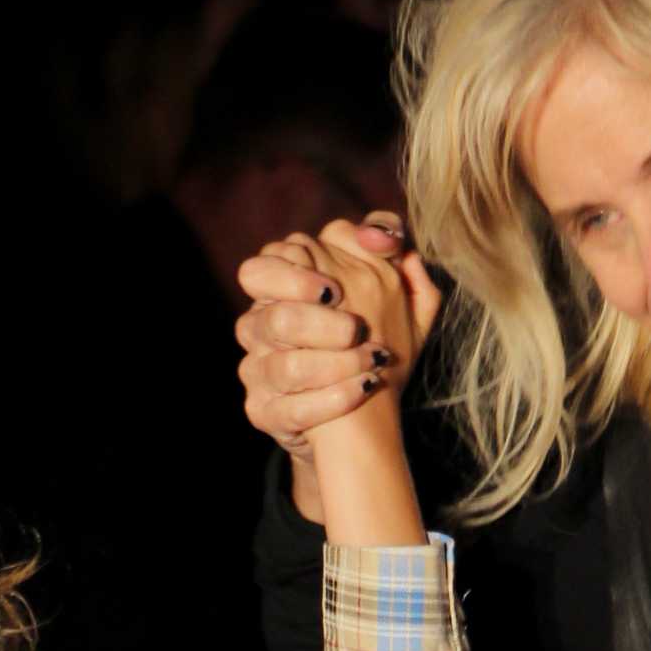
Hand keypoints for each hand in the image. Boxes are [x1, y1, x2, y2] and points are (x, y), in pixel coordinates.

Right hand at [236, 210, 441, 459]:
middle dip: (321, 325)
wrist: (365, 416)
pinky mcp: (263, 413)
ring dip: (337, 365)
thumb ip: (385, 244)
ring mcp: (257, 373)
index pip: (258, 270)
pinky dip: (335, 399)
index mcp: (279, 292)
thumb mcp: (393, 291)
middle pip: (273, 318)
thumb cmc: (373, 342)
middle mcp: (259, 329)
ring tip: (373, 363)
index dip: (294, 278)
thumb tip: (379, 234)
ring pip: (285, 367)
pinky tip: (365, 389)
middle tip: (355, 330)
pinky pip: (291, 410)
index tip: (335, 292)